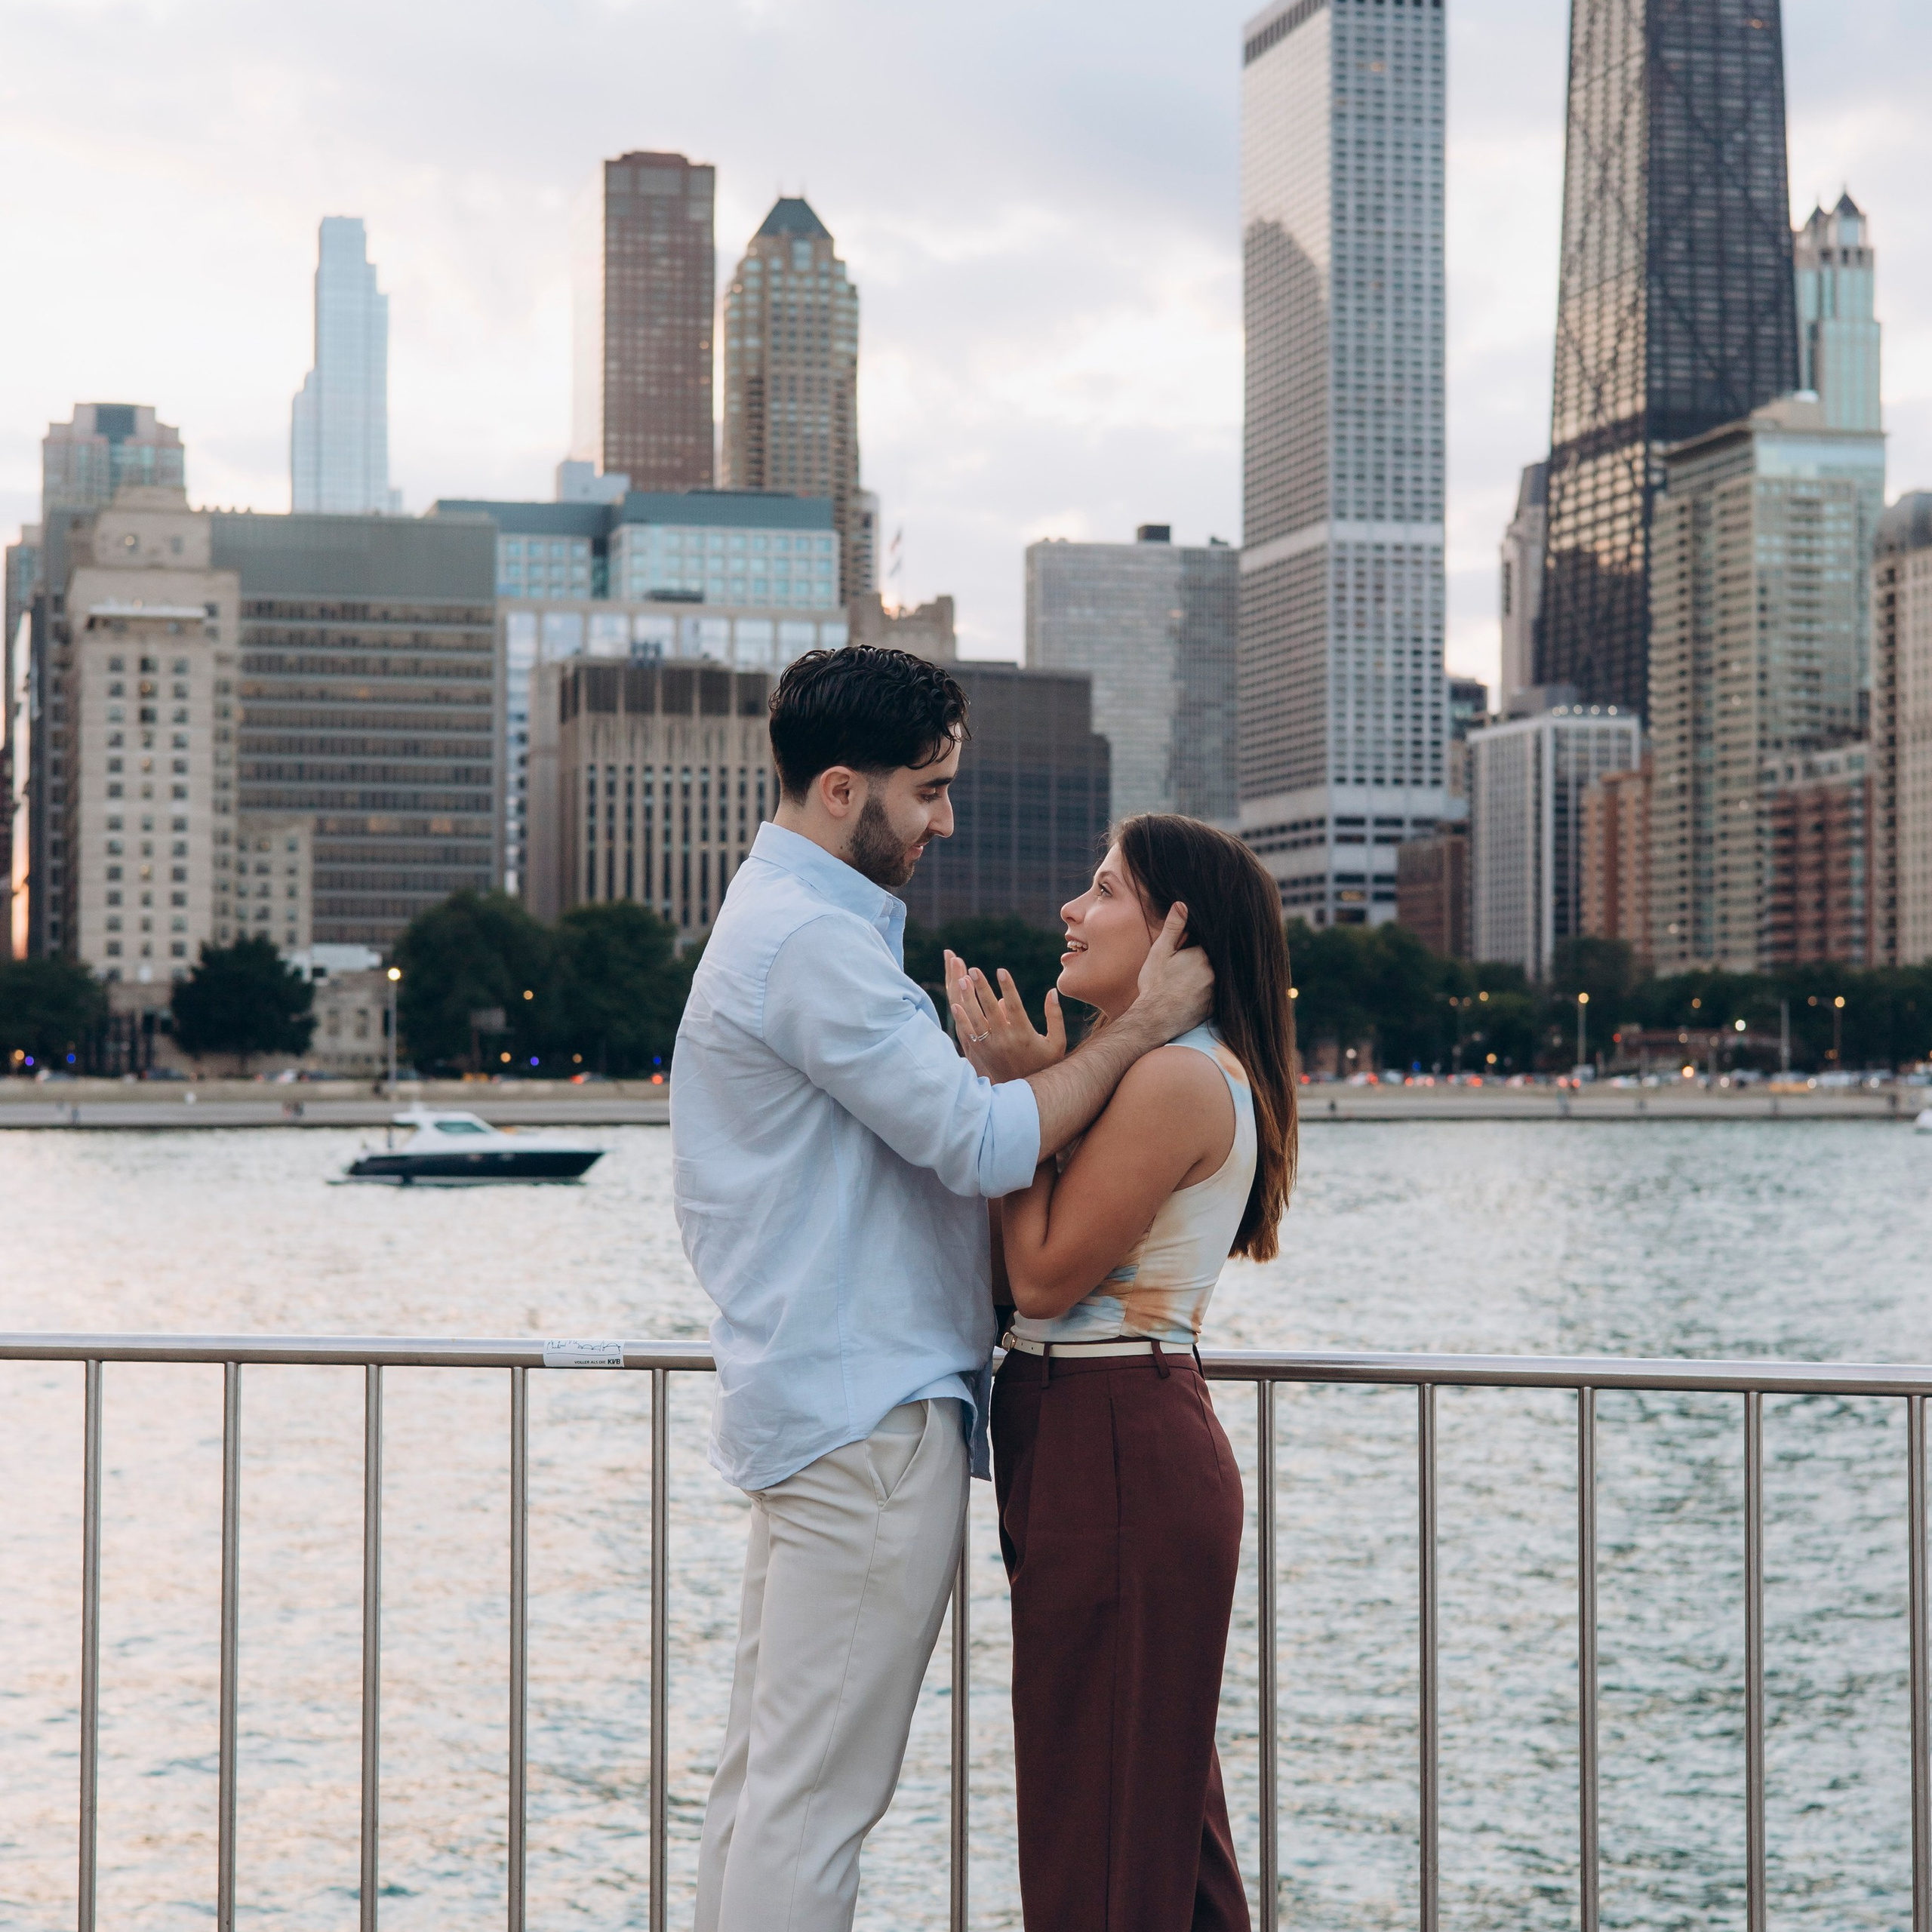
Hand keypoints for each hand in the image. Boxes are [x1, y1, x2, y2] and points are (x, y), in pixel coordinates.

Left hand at [945, 949, 1067, 1080]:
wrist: (1026, 1092)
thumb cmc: (1044, 1063)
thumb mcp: (1057, 1042)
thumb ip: (1055, 1016)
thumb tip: (1052, 991)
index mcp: (1024, 1034)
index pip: (1014, 1006)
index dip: (1008, 987)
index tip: (1001, 970)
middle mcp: (1005, 1039)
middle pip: (991, 1009)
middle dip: (982, 988)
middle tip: (974, 970)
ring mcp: (990, 1046)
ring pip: (976, 1019)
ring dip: (969, 999)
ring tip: (963, 980)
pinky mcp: (980, 1052)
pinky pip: (968, 1033)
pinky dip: (962, 1019)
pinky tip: (956, 1004)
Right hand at [1126, 904, 1213, 1040]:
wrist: (1154, 1019)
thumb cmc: (1155, 984)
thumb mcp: (1160, 952)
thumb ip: (1173, 928)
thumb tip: (1182, 904)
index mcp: (1202, 955)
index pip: (1208, 942)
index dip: (1196, 945)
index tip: (1187, 949)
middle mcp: (1214, 971)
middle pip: (1213, 959)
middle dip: (1201, 960)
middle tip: (1184, 968)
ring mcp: (1216, 990)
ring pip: (1216, 976)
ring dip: (1205, 976)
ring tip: (1187, 981)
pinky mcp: (1215, 1007)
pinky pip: (1216, 994)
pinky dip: (1207, 992)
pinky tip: (1192, 994)